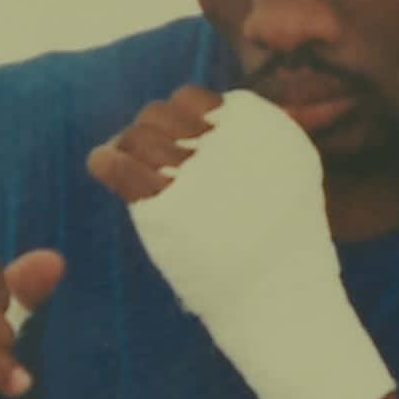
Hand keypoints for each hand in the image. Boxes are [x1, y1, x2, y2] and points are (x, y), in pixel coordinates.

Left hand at [87, 87, 394, 398]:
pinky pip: (116, 164)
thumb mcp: (293, 175)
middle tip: (156, 156)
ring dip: (132, 143)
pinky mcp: (166, 207)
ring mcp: (195, 173)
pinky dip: (105, 161)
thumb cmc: (285, 245)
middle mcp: (228, 143)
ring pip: (140, 132)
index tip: (186, 138)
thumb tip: (222, 112)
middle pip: (166, 111)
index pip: (199, 99)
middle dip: (155, 129)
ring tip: (134, 165)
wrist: (280, 299)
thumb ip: (261, 139)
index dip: (187, 114)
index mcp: (260, 130)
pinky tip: (106, 167)